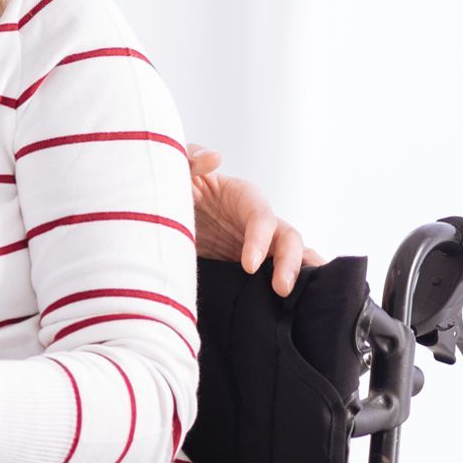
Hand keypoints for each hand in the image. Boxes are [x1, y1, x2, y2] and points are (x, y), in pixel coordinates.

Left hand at [188, 144, 323, 296]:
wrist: (161, 215)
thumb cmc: (173, 186)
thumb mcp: (176, 170)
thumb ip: (190, 159)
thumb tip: (215, 157)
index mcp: (244, 196)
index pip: (262, 216)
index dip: (259, 239)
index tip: (248, 264)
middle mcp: (258, 220)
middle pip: (287, 238)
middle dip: (288, 263)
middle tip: (280, 290)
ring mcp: (259, 243)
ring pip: (293, 255)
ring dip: (299, 275)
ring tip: (299, 299)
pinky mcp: (252, 263)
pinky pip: (279, 272)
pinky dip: (294, 282)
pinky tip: (301, 305)